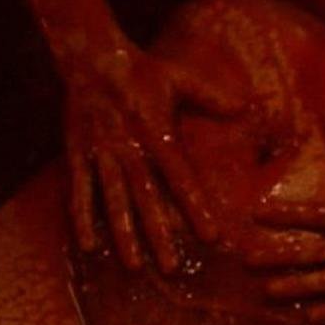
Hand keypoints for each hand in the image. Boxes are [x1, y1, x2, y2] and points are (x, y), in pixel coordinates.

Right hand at [59, 36, 241, 271]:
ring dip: (123, 234)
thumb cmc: (142, 70)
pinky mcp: (77, 154)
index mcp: (156, 132)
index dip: (195, 208)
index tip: (212, 237)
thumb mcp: (179, 79)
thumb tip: (247, 107)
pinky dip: (82, 218)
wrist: (90, 56)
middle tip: (172, 268)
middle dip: (158, 234)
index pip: (181, 178)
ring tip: (134, 267)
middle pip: (146, 198)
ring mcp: (100, 153)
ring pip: (112, 201)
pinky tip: (89, 247)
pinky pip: (79, 191)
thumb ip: (212, 97)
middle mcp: (128, 147)